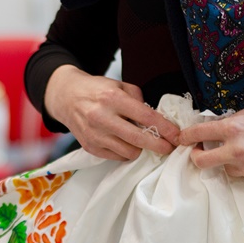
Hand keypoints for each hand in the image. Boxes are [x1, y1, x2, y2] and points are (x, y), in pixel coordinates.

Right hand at [45, 65, 178, 159]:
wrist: (66, 98)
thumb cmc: (96, 90)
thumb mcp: (118, 85)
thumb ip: (138, 99)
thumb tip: (156, 117)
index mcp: (113, 99)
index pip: (146, 117)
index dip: (165, 128)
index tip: (177, 136)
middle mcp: (102, 118)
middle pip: (138, 139)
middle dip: (159, 146)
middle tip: (169, 148)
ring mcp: (95, 135)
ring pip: (128, 152)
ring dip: (140, 149)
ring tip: (143, 142)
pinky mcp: (90, 147)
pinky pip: (117, 156)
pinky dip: (125, 152)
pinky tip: (125, 143)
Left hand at [178, 101, 243, 187]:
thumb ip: (235, 118)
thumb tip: (218, 124)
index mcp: (235, 129)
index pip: (199, 134)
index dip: (186, 136)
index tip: (182, 138)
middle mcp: (237, 151)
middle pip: (201, 161)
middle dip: (195, 157)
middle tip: (199, 152)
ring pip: (225, 169)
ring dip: (229, 162)